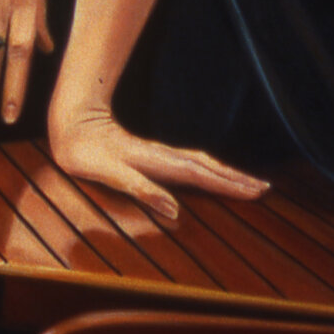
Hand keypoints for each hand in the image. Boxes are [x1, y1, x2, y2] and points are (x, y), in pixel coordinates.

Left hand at [48, 103, 268, 220]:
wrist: (68, 122)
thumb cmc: (82, 151)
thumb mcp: (106, 173)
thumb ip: (140, 189)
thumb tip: (175, 212)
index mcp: (156, 163)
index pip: (200, 176)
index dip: (228, 185)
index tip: (256, 191)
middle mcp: (160, 156)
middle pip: (205, 167)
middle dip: (235, 178)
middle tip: (265, 188)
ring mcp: (155, 153)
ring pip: (197, 162)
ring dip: (223, 172)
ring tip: (246, 180)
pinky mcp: (147, 153)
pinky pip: (185, 161)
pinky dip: (204, 167)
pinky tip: (206, 171)